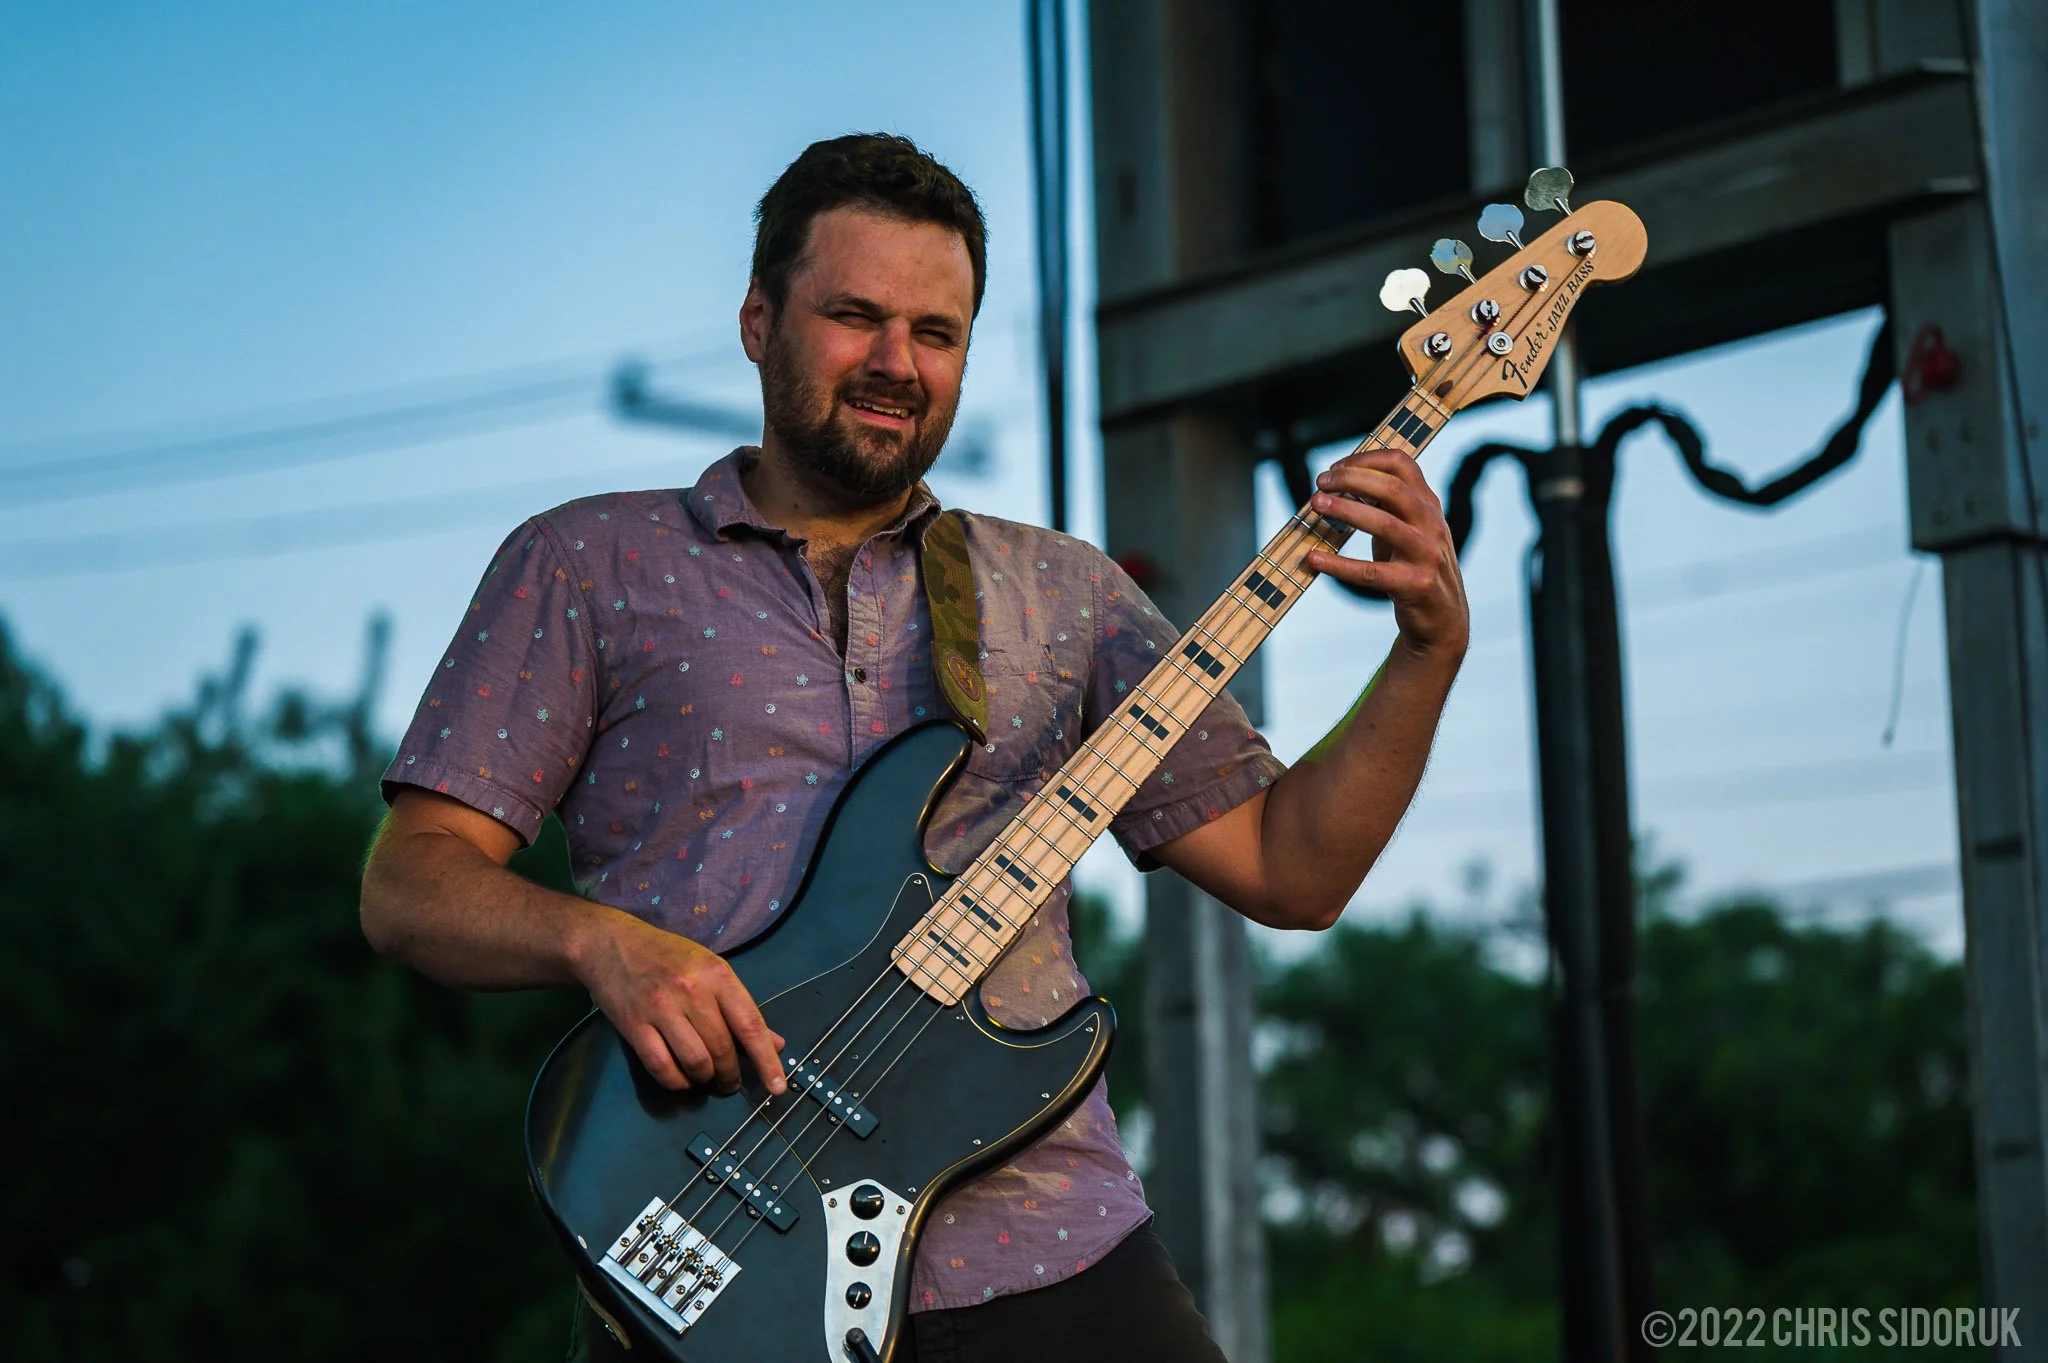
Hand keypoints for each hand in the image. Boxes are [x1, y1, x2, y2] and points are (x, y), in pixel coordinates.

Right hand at [577, 912, 788, 1095]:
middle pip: (722, 1049)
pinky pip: (662, 1068)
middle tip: (730, 1081)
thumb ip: (741, 1008)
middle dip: (730, 1075)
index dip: (767, 1061)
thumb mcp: (710, 969)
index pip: (750, 1025)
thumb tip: (776, 1044)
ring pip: (695, 1062)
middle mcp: (691, 991)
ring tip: (706, 1078)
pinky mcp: (633, 1025)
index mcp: (717, 974)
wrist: (611, 943)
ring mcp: (660, 1008)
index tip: (778, 1088)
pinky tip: (681, 1078)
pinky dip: (676, 1082)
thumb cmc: (667, 956)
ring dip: (705, 1079)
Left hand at [1304, 447, 1469, 662]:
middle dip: (1351, 479)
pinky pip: (1371, 573)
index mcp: (1428, 505)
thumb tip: (1339, 483)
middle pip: (1392, 488)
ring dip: (1346, 510)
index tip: (1335, 467)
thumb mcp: (1407, 529)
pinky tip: (1314, 559)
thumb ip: (1385, 506)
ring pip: (1384, 524)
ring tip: (1316, 505)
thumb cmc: (1415, 567)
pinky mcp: (1415, 585)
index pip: (1402, 464)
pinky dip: (1338, 565)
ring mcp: (1427, 555)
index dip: (1366, 459)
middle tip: (1320, 483)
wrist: (1444, 618)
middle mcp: (1432, 524)